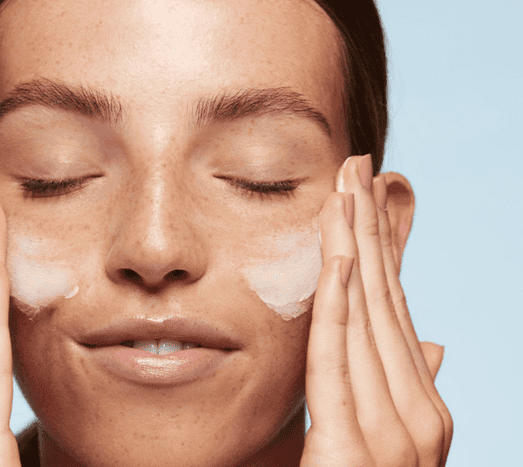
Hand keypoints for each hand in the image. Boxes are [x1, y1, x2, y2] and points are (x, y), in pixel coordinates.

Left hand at [302, 155, 452, 466]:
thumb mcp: (382, 437)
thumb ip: (402, 386)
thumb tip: (436, 339)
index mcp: (419, 403)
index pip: (395, 309)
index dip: (380, 248)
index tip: (365, 197)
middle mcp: (419, 412)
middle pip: (385, 300)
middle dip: (367, 229)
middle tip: (356, 164)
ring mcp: (397, 432)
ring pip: (367, 318)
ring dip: (353, 246)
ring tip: (343, 186)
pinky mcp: (356, 447)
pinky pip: (341, 360)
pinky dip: (339, 304)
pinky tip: (336, 258)